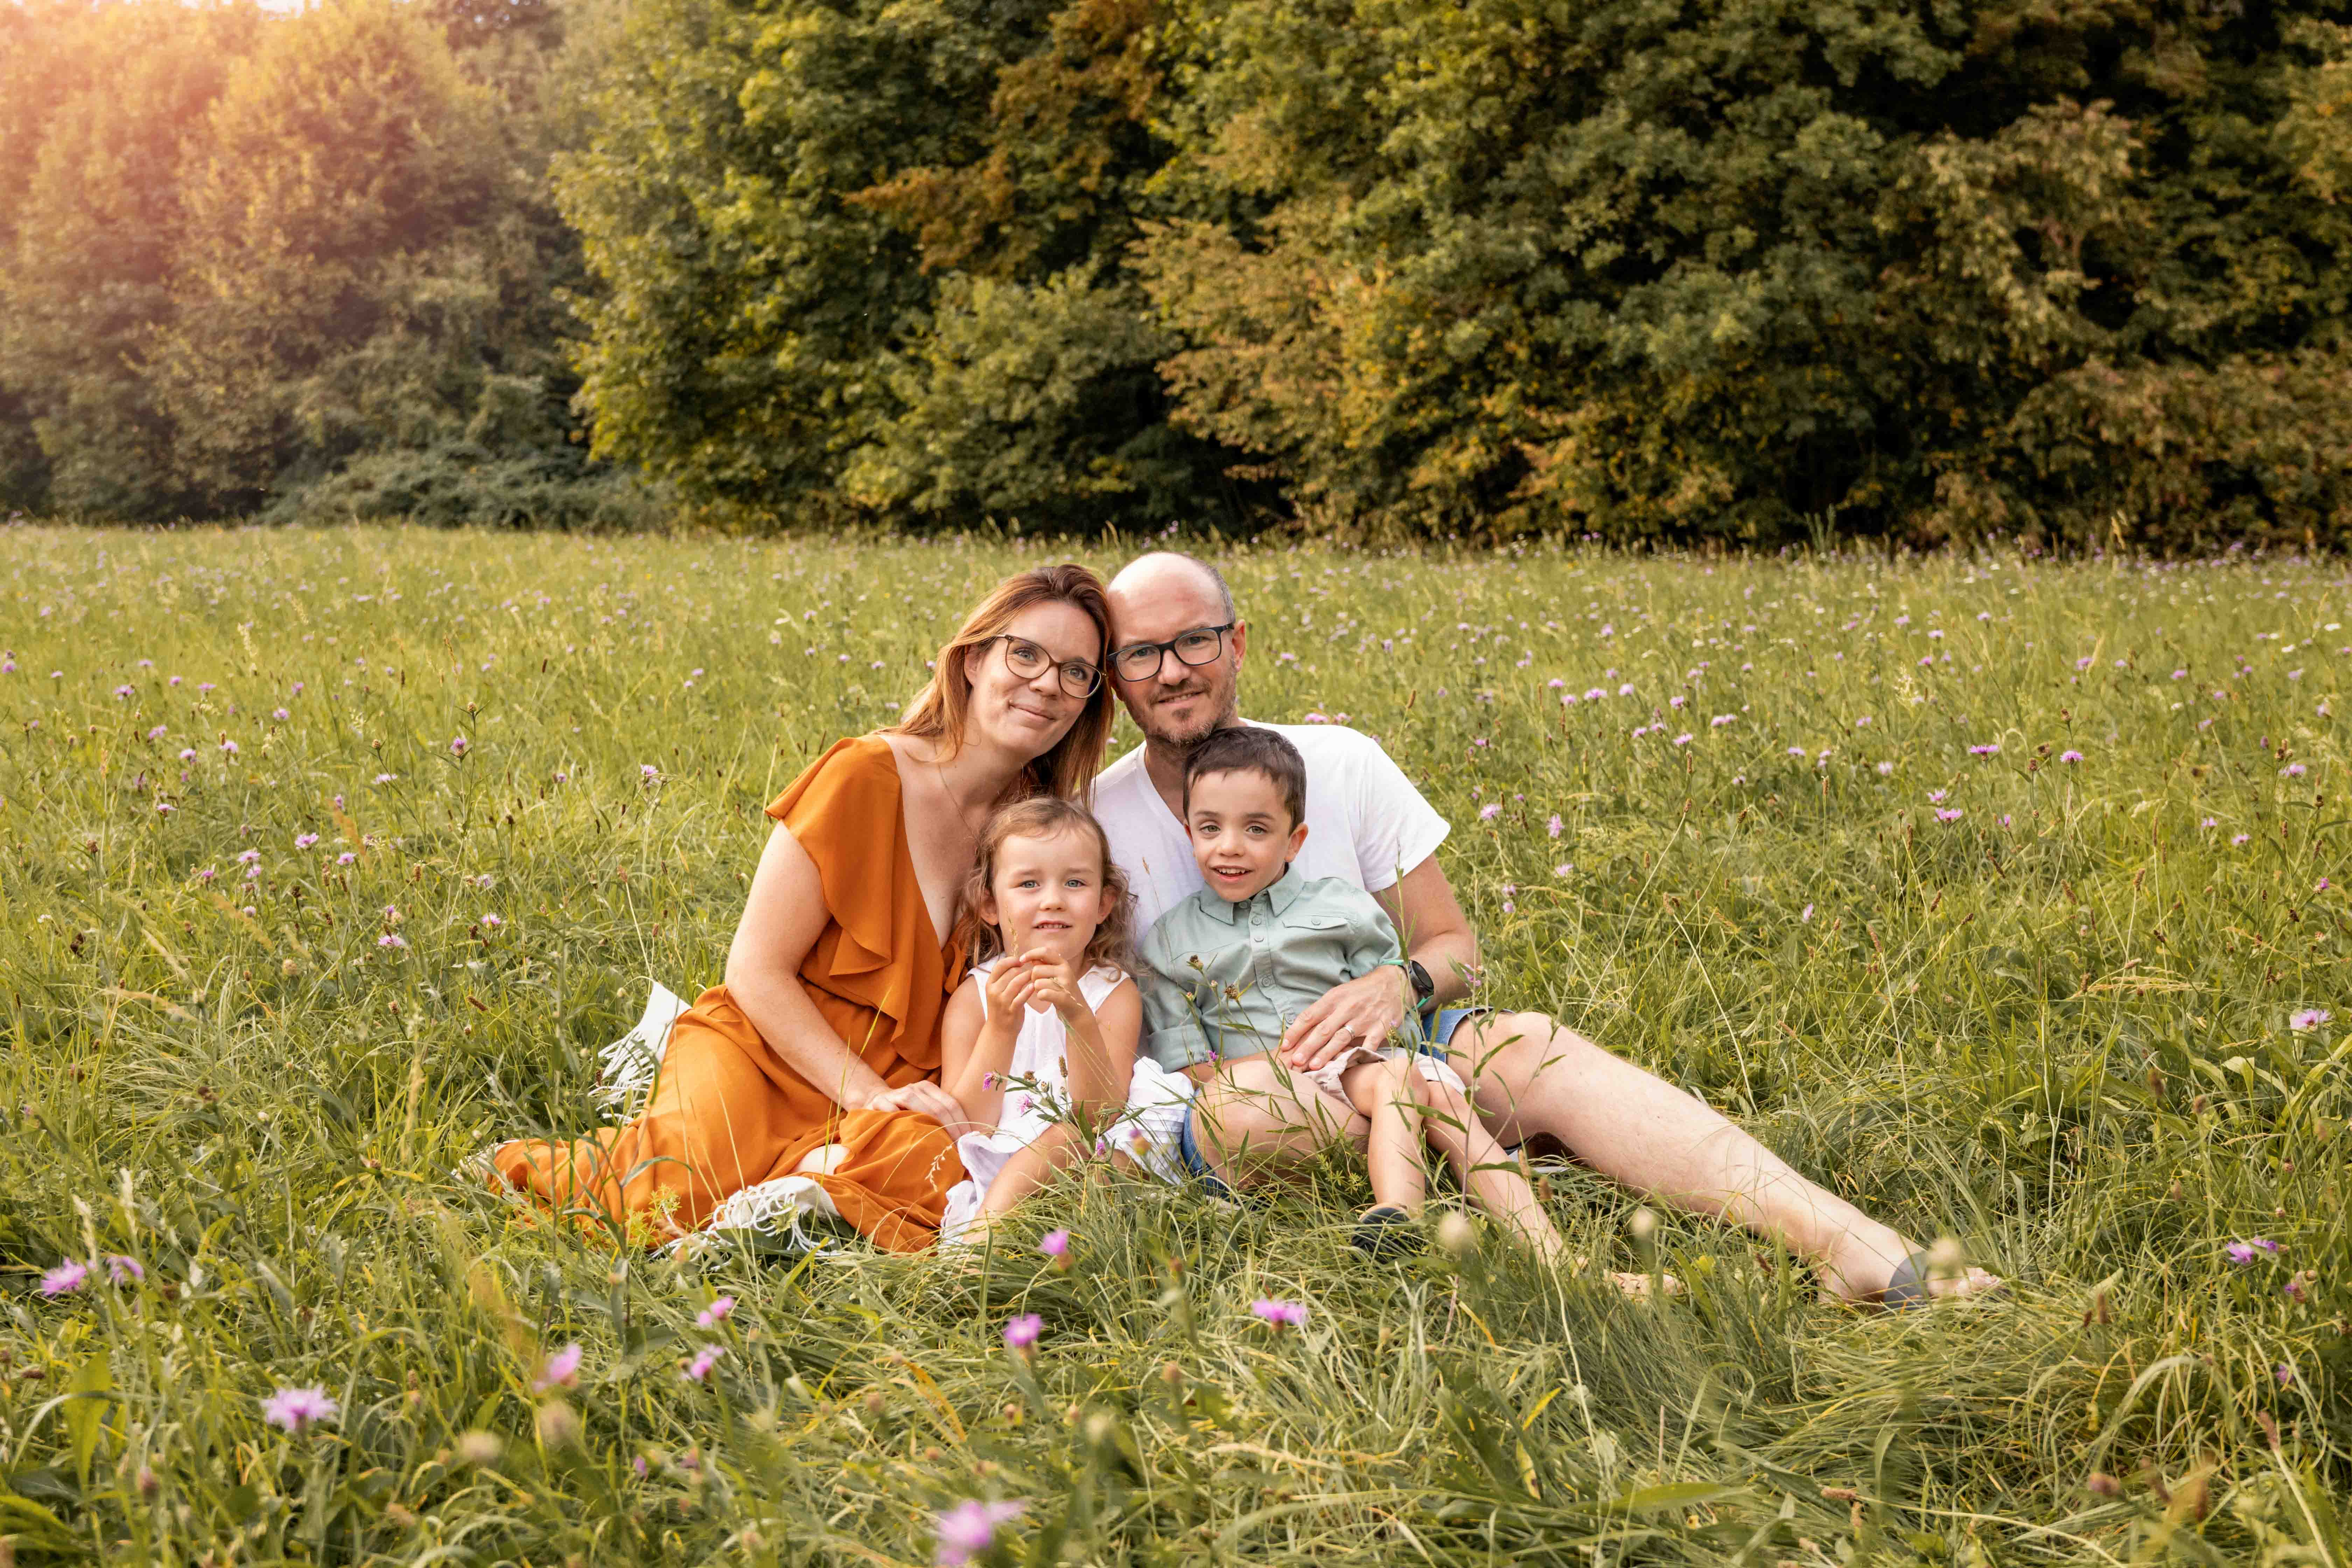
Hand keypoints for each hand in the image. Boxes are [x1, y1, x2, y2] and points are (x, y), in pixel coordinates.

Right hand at [858, 1079, 973, 1134]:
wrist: (875, 1099)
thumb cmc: (905, 1110)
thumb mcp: (923, 1108)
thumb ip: (940, 1116)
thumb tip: (966, 1137)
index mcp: (928, 1088)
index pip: (951, 1104)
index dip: (961, 1123)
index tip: (968, 1141)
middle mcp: (914, 1088)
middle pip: (937, 1106)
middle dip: (950, 1128)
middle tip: (957, 1148)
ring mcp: (895, 1094)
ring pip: (913, 1102)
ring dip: (928, 1123)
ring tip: (939, 1143)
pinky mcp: (878, 1102)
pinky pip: (890, 1108)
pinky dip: (898, 1117)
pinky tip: (907, 1131)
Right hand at [983, 954, 1041, 1018]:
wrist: (999, 1030)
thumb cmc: (1001, 1008)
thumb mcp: (996, 992)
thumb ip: (1003, 979)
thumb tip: (1016, 963)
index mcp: (990, 984)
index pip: (999, 965)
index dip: (1011, 960)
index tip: (1021, 961)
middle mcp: (994, 991)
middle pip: (1011, 972)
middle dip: (1023, 969)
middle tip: (1032, 968)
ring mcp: (1002, 1001)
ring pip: (1017, 982)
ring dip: (1028, 977)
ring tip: (1035, 975)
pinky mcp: (1011, 1010)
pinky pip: (1021, 997)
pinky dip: (1028, 990)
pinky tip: (1034, 986)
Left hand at [1017, 949, 1091, 1024]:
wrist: (1077, 1009)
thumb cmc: (1062, 991)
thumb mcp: (1056, 975)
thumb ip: (1045, 965)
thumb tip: (1032, 959)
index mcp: (1063, 963)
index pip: (1045, 952)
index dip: (1031, 954)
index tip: (1021, 959)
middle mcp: (1065, 971)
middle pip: (1036, 970)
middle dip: (1033, 979)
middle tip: (1041, 985)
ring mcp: (1065, 984)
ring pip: (1037, 983)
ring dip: (1037, 989)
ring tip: (1045, 992)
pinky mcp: (1064, 997)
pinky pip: (1042, 993)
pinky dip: (1040, 996)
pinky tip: (1045, 998)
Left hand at [1280, 968, 1412, 1070]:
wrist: (1393, 983)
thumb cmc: (1361, 991)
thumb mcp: (1340, 993)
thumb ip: (1324, 1011)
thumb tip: (1301, 1031)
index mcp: (1334, 998)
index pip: (1310, 1015)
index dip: (1295, 1031)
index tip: (1284, 1045)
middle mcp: (1347, 1007)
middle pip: (1324, 1029)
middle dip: (1308, 1046)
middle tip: (1295, 1061)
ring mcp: (1364, 1018)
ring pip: (1342, 1038)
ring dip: (1327, 1053)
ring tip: (1314, 1067)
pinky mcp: (1380, 1027)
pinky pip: (1368, 1045)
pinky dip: (1358, 1056)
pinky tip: (1348, 1066)